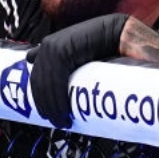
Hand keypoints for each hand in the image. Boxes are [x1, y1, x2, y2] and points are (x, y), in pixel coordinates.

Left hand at [24, 13, 127, 128]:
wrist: (120, 34)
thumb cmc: (106, 48)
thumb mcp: (82, 59)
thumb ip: (64, 62)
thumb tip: (38, 64)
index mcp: (49, 47)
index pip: (37, 77)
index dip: (40, 98)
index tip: (47, 116)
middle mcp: (48, 45)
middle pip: (40, 82)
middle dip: (47, 106)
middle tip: (59, 123)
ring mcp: (53, 45)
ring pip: (47, 83)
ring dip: (53, 106)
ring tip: (63, 122)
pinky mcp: (62, 48)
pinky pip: (55, 78)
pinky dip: (58, 97)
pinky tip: (64, 111)